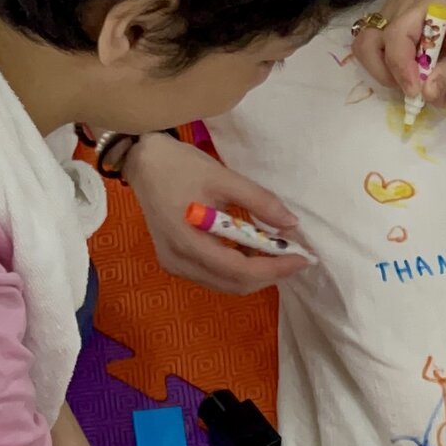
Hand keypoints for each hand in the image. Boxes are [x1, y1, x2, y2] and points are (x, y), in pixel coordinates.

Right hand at [126, 134, 312, 293]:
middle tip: (295, 256)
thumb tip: (292, 224)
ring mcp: (175, 264)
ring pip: (225, 284)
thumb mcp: (223, 178)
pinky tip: (252, 250)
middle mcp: (179, 262)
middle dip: (269, 274)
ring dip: (255, 273)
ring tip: (278, 253)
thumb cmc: (180, 166)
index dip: (275, 268)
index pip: (240, 270)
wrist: (142, 161)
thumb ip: (259, 201)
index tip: (303, 257)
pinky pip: (213, 275)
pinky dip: (237, 269)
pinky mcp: (175, 261)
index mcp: (188, 242)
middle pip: (234, 284)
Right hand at [352, 0, 445, 109]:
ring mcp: (393, 9)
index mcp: (425, 3)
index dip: (402, 72)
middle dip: (384, 72)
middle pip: (368, 41)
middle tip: (412, 89)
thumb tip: (426, 94)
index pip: (396, 39)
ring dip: (383, 70)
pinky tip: (414, 72)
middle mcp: (400, 3)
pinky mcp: (392, 19)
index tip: (418, 95)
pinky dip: (388, 64)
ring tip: (413, 81)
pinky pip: (376, 45)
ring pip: (366, 45)